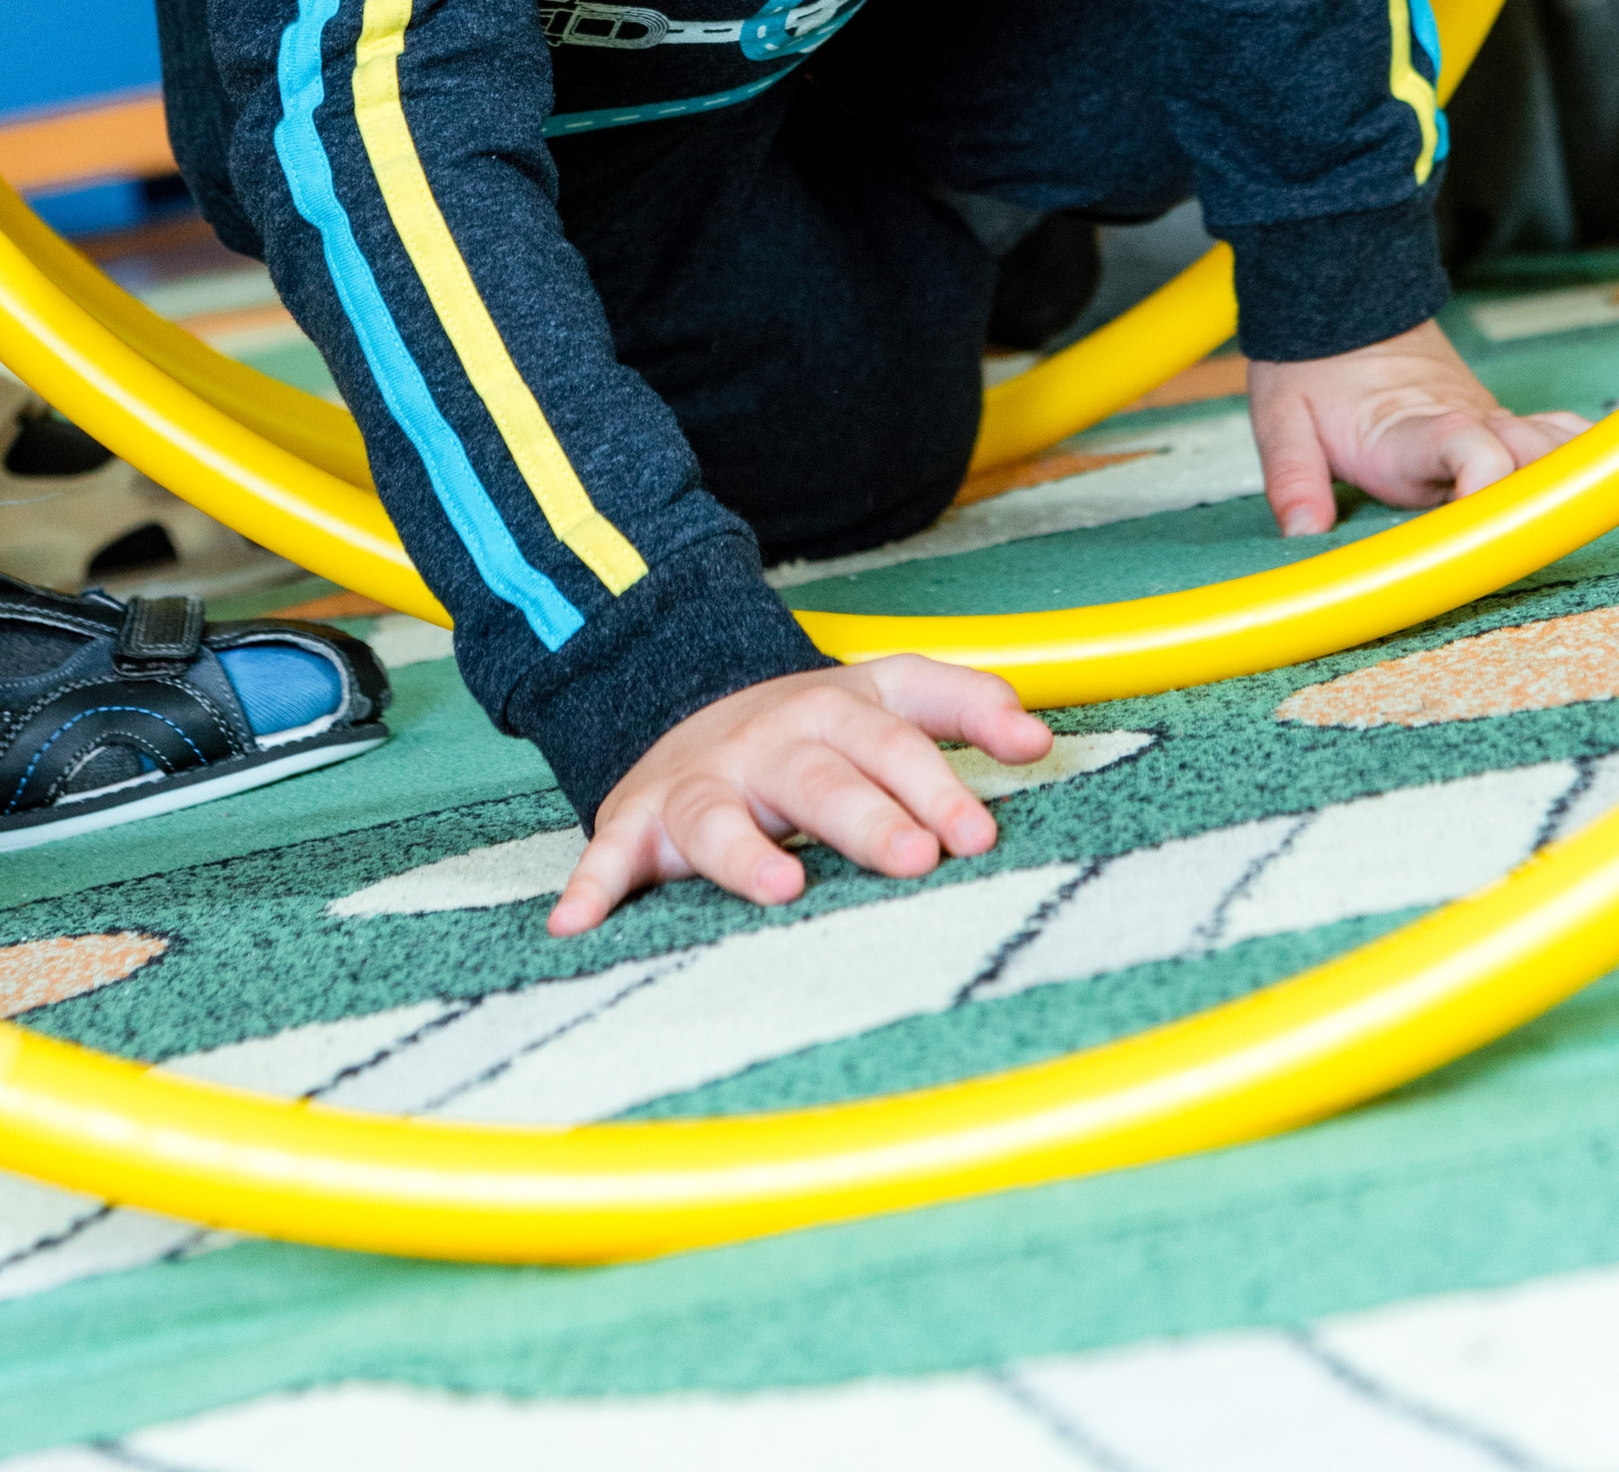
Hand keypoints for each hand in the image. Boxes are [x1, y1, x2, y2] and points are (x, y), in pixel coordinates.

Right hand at [548, 656, 1050, 935]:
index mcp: (838, 710)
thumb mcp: (886, 693)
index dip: (940, 775)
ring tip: (781, 886)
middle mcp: (771, 741)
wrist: (686, 705)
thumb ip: (964, 704)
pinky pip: (609, 851)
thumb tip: (1042, 739)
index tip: (981, 830)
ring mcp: (703, 780)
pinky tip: (576, 924)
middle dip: (869, 815)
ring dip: (745, 851)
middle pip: (823, 776)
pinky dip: (591, 885)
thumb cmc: (813, 728)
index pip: (897, 734)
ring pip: (720, 813)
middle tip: (918, 856)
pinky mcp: (639, 820)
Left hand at [1248, 319, 1587, 538]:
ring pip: (1560, 449)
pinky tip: (1581, 494)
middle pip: (1535, 460)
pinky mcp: (1500, 423)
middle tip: (1518, 552)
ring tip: (1550, 531)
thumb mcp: (1281, 416)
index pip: (1471, 450)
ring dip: (1565, 487)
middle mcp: (1467, 423)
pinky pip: (1560, 438)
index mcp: (1411, 429)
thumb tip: (1304, 536)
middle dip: (1540, 507)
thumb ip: (1292, 477)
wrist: (1343, 302)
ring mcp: (1491, 420)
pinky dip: (1576, 463)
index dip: (1490, 485)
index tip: (1484, 528)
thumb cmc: (1312, 363)